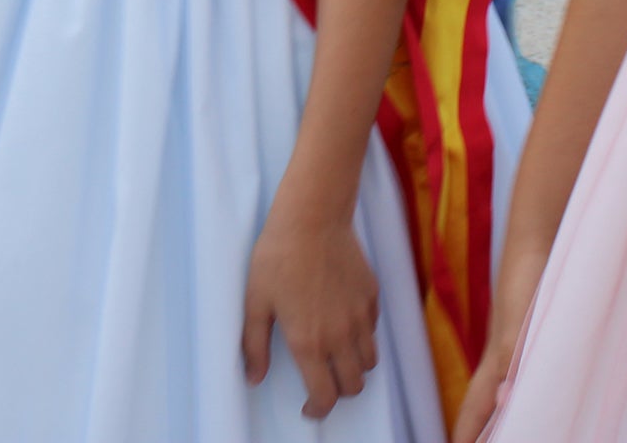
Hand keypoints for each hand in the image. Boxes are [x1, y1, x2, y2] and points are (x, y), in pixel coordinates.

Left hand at [242, 209, 378, 419]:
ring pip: (369, 362)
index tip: (310, 408)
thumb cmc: (277, 257)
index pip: (325, 395)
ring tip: (336, 356)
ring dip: (354, 367)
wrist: (312, 217)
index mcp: (309, 342)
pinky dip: (362, 337)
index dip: (319, 409)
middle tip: (322, 382)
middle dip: (339, 392)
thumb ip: (253, 345)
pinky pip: (373, 330)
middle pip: (353, 385)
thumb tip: (253, 378)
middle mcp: (340, 335)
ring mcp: (360, 316)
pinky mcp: (371, 296)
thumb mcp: (255, 301)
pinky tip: (344, 322)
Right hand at [451, 244, 545, 441]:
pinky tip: (533, 390)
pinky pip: (525, 372)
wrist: (539, 238)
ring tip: (503, 429)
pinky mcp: (533, 332)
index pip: (475, 408)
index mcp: (495, 361)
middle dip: (480, 428)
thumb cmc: (526, 278)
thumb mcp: (518, 324)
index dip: (465, 433)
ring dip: (502, 411)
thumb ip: (512, 362)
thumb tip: (506, 402)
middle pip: (486, 403)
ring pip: (504, 389)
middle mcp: (503, 358)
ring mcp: (516, 345)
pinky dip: (525, 389)